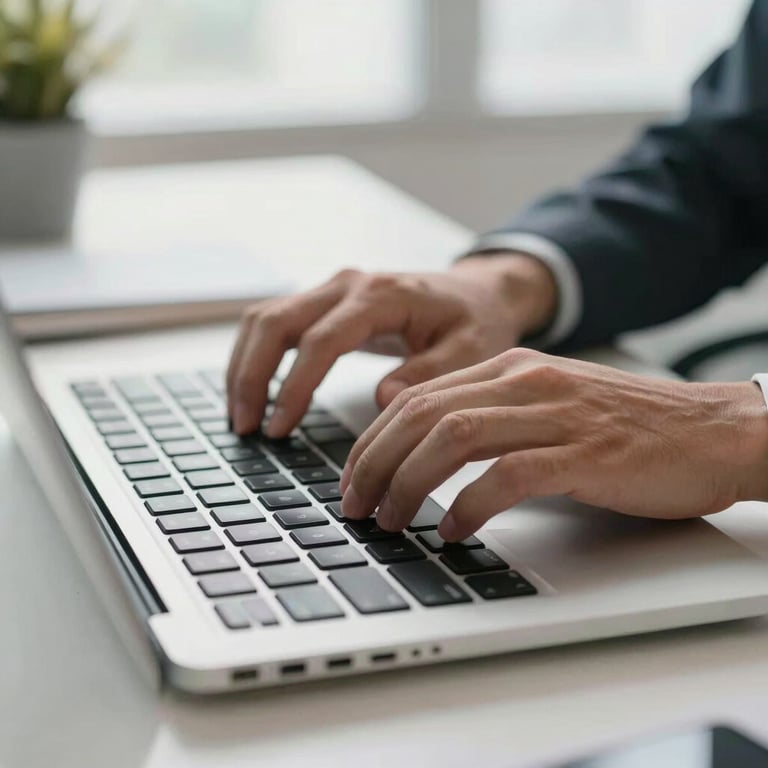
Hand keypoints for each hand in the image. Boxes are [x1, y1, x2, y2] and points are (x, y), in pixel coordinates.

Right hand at [227, 253, 556, 435]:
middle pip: (275, 321)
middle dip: (252, 375)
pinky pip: (275, 322)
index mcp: (381, 296)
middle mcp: (348, 285)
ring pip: (265, 318)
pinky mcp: (325, 302)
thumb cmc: (475, 322)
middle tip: (245, 427)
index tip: (279, 428)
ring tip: (241, 417)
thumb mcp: (470, 350)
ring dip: (244, 365)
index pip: (321, 340)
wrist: (477, 294)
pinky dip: (255, 356)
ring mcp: (332, 290)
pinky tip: (254, 391)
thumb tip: (381, 399)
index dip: (294, 386)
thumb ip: (429, 373)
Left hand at [340, 349, 767, 539]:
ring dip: (409, 483)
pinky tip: (455, 532)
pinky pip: (509, 476)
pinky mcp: (585, 453)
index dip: (374, 439)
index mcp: (510, 368)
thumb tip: (422, 441)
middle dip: (376, 462)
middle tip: (357, 505)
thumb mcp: (546, 403)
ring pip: (453, 439)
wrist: (711, 431)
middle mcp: (525, 381)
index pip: (418, 396)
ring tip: (391, 521)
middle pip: (422, 414)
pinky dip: (470, 507)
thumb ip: (488, 412)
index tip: (354, 476)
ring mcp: (556, 414)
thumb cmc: (626, 427)